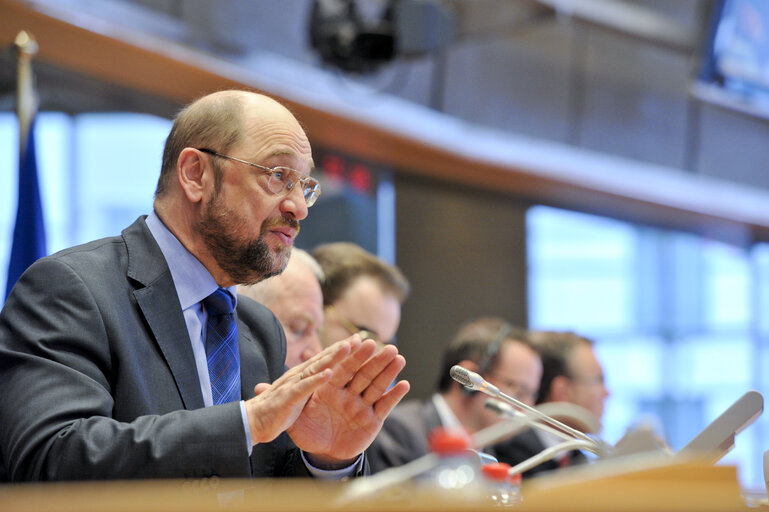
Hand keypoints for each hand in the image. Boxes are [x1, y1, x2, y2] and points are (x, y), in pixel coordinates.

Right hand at [244, 339, 355, 444]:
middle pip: (324, 358)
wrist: (254, 421)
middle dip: (342, 348)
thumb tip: (325, 372)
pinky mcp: (288, 397)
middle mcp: (299, 374)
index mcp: (303, 374)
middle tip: (359, 338)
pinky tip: (329, 374)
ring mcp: (293, 383)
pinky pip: (304, 387)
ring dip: (332, 357)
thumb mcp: (299, 392)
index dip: (341, 349)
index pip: (325, 358)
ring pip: (316, 367)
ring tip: (347, 348)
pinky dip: (316, 380)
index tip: (358, 339)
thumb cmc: (279, 406)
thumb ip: (310, 381)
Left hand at [288, 337, 409, 466]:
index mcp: (330, 388)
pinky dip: (394, 395)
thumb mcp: (294, 415)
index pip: (340, 368)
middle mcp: (349, 393)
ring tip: (398, 356)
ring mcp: (362, 405)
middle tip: (384, 344)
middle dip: (373, 358)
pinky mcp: (372, 420)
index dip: (348, 354)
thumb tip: (256, 387)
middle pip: (362, 372)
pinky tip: (404, 384)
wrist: (322, 452)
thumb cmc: (310, 430)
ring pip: (376, 385)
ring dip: (388, 371)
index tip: (356, 339)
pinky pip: (384, 406)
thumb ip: (282, 399)